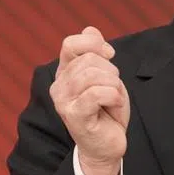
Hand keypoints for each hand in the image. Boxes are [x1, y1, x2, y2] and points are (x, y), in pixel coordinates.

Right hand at [49, 26, 128, 174]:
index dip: (95, 44)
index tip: (110, 55)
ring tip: (114, 99)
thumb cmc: (107, 111)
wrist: (107, 145)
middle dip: (111, 72)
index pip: (71, 44)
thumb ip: (96, 53)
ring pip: (93, 75)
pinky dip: (113, 96)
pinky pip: (96, 94)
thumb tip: (90, 29)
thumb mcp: (105, 76)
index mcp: (64, 73)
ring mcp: (63, 101)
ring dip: (114, 86)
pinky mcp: (74, 116)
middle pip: (89, 60)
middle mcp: (58, 86)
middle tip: (113, 90)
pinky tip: (114, 106)